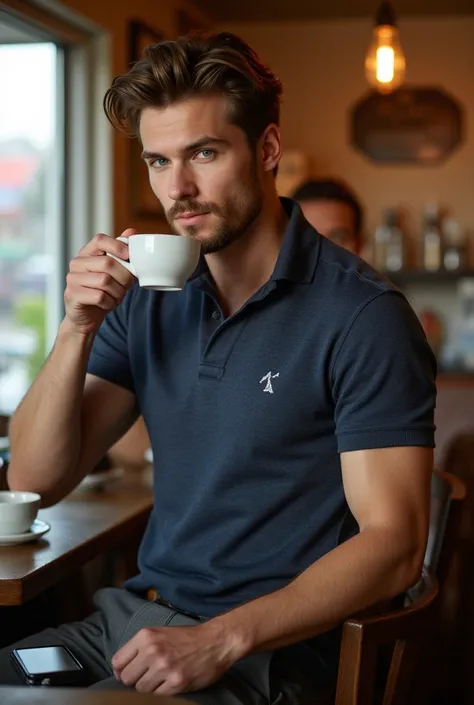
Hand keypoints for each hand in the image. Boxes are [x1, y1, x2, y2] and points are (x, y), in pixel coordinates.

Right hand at [64, 228, 136, 334]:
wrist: (86, 317)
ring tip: (117, 296)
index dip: (117, 246)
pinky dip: (110, 303)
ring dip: (118, 292)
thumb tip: (132, 232)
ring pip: (105, 281)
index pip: (100, 239)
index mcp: (87, 253)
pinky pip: (99, 297)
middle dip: (124, 277)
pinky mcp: (72, 295)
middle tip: (127, 286)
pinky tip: (108, 304)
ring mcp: (72, 279)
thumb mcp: (114, 271)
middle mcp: (76, 263)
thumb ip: (121, 253)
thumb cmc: (102, 291)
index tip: (129, 255)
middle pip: (108, 263)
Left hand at [111, 620, 242, 695]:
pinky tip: (169, 683)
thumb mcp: (160, 633)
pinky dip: (161, 693)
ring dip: (148, 688)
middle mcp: (152, 650)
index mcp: (146, 636)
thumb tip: (120, 670)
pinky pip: (156, 697)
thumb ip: (139, 648)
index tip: (128, 674)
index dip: (121, 671)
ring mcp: (164, 667)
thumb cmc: (186, 638)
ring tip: (161, 679)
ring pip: (140, 690)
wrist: (215, 642)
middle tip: (147, 677)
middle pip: (127, 678)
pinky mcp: (176, 682)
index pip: (118, 661)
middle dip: (135, 680)